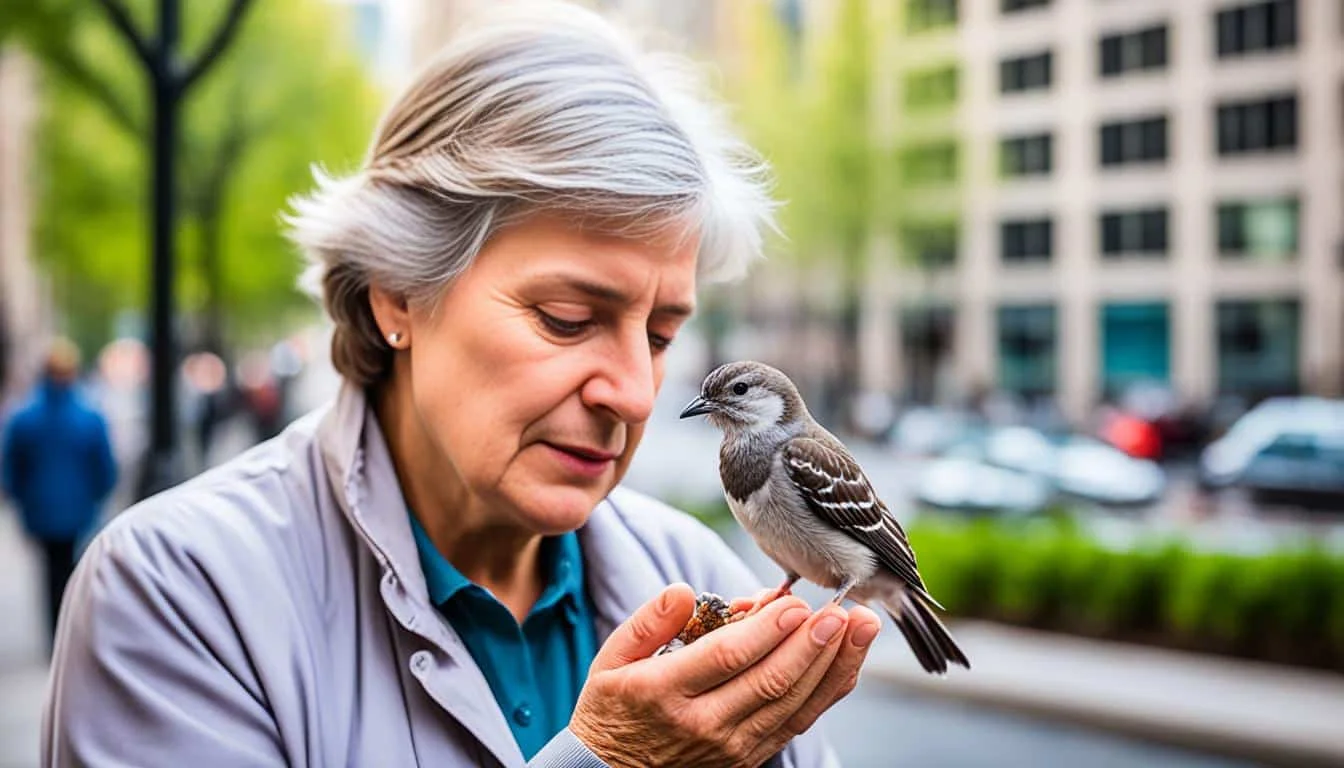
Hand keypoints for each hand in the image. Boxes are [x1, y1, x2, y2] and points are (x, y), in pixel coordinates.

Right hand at [569, 583, 881, 767]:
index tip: (794, 602)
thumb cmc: (612, 708)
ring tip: (859, 627)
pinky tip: (846, 661)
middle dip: (812, 644)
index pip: (726, 658)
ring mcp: (731, 747)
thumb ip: (648, 623)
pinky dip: (827, 690)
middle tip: (841, 609)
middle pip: (769, 681)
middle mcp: (703, 724)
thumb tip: (682, 591)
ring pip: (792, 704)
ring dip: (832, 664)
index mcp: (664, 692)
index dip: (767, 630)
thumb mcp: (611, 660)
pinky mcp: (750, 757)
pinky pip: (796, 722)